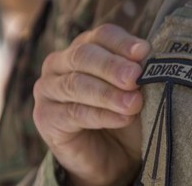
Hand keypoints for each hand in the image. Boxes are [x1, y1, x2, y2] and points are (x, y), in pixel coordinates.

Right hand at [33, 24, 149, 185]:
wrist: (112, 154)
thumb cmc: (124, 114)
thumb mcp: (135, 92)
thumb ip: (136, 76)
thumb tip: (145, 58)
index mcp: (84, 49)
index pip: (101, 36)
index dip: (122, 43)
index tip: (144, 52)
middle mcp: (60, 64)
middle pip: (83, 55)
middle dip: (112, 67)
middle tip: (135, 77)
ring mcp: (49, 89)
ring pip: (76, 84)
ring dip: (108, 94)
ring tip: (134, 103)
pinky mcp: (45, 117)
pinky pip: (74, 112)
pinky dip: (102, 115)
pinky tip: (123, 118)